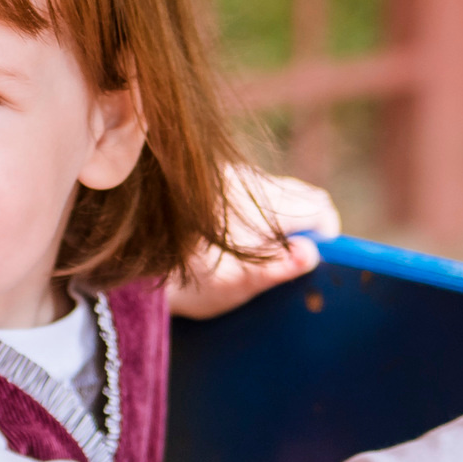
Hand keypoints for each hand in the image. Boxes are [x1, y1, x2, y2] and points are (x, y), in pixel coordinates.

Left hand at [167, 166, 340, 318]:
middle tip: (289, 260)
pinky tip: (240, 238)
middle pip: (302, 196)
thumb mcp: (232, 284)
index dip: (326, 234)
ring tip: (262, 252)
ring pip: (280, 191)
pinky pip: (256, 190)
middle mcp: (246, 182)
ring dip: (284, 218)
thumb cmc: (185, 281)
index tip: (314, 259)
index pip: (317, 207)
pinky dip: (261, 212)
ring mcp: (232, 177)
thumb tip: (311, 253)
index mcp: (256, 206)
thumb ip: (275, 268)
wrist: (136, 260)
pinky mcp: (218, 178)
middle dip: (306, 227)